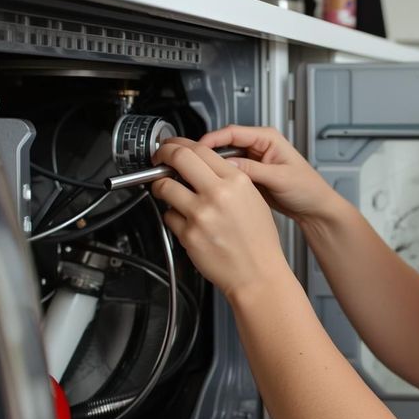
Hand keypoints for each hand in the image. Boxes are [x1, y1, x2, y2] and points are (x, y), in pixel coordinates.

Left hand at [150, 140, 292, 298]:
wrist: (258, 274)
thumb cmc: (259, 242)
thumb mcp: (253, 199)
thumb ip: (229, 179)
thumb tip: (203, 166)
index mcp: (236, 181)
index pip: (200, 148)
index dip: (180, 144)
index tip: (173, 146)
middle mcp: (218, 194)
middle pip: (178, 158)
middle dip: (162, 154)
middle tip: (159, 158)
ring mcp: (201, 214)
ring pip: (164, 186)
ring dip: (160, 186)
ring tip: (166, 190)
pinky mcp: (188, 234)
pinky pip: (168, 216)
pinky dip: (172, 216)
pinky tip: (185, 221)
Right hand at [189, 125, 341, 225]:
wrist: (315, 209)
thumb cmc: (308, 189)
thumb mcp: (280, 177)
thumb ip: (253, 170)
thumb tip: (228, 164)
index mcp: (268, 138)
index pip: (232, 132)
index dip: (212, 139)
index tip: (197, 149)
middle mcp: (259, 146)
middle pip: (224, 144)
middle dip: (207, 153)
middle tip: (191, 162)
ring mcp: (253, 161)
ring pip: (224, 159)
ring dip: (212, 167)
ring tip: (199, 175)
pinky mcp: (250, 176)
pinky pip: (229, 173)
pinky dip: (220, 178)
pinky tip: (212, 186)